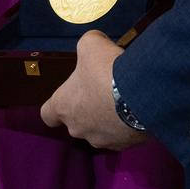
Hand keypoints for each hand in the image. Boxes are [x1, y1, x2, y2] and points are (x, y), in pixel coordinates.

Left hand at [40, 30, 148, 150]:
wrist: (141, 94)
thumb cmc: (107, 70)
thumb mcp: (91, 44)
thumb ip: (87, 46)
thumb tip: (94, 46)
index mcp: (64, 106)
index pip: (48, 114)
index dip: (57, 104)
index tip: (68, 95)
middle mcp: (78, 128)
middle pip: (77, 121)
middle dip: (89, 107)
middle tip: (103, 88)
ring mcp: (102, 139)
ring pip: (100, 129)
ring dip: (108, 117)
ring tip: (124, 98)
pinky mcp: (125, 144)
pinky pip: (122, 134)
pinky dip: (127, 123)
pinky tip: (138, 107)